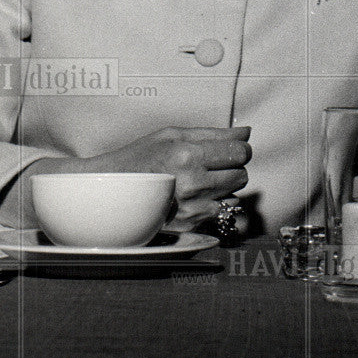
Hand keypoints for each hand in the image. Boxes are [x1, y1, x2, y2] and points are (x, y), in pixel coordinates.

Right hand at [19, 126, 251, 231]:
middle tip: (214, 163)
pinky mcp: (190, 226)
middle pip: (241, 174)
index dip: (240, 148)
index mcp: (188, 155)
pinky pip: (220, 212)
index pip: (239, 152)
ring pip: (234, 194)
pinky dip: (215, 203)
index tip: (233, 148)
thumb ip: (213, 133)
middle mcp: (192, 183)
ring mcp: (191, 208)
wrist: (111, 191)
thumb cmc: (140, 157)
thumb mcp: (172, 134)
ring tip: (201, 179)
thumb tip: (245, 132)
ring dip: (224, 186)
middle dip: (233, 167)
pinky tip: (196, 196)